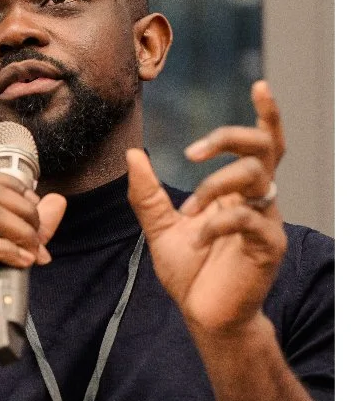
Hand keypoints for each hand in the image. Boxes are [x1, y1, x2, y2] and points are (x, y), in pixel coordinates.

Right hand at [0, 168, 66, 369]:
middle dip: (26, 209)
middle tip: (37, 239)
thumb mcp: (15, 258)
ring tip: (33, 254)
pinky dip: (9, 251)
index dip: (16, 187)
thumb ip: (34, 230)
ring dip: (22, 230)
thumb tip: (57, 200)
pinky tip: (23, 265)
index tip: (34, 216)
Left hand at [126, 80, 286, 335]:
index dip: (266, 114)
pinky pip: (249, 219)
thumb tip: (132, 154)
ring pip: (256, 178)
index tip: (259, 84)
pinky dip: (219, 222)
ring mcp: (266, 223)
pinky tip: (200, 238)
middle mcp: (258, 200)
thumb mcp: (160, 228)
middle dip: (231, 137)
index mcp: (237, 192)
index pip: (260, 144)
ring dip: (215, 186)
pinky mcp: (268, 248)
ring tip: (189, 214)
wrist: (203, 315)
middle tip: (193, 151)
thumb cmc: (189, 272)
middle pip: (264, 148)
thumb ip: (147, 194)